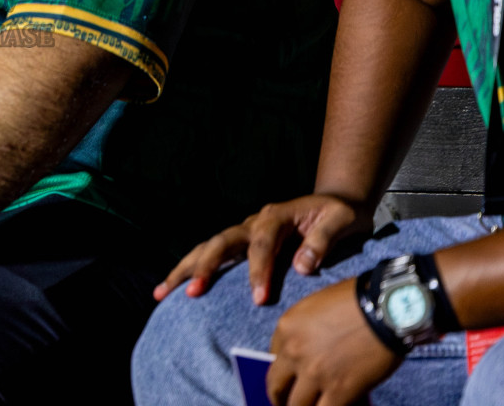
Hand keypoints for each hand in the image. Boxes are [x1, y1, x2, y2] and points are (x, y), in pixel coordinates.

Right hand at [153, 194, 371, 304]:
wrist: (333, 203)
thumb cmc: (338, 213)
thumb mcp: (341, 220)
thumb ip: (322, 240)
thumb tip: (302, 267)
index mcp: (274, 215)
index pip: (260, 245)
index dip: (258, 271)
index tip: (258, 299)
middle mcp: (252, 221)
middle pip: (221, 242)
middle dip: (206, 268)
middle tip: (193, 293)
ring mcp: (243, 231)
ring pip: (208, 247)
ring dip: (185, 268)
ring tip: (162, 291)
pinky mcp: (240, 243)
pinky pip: (211, 254)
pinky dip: (191, 268)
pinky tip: (174, 286)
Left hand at [267, 279, 398, 405]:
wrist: (387, 309)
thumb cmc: (358, 302)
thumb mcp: (317, 307)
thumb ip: (304, 332)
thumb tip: (305, 356)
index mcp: (286, 327)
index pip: (272, 358)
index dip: (281, 371)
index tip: (287, 379)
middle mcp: (294, 352)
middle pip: (276, 385)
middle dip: (279, 398)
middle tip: (284, 402)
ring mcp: (315, 374)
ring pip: (296, 405)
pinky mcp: (339, 391)